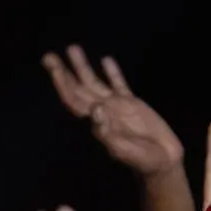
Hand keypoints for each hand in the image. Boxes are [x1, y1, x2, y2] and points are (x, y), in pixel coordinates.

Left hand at [42, 47, 183, 176]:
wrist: (162, 162)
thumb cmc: (141, 160)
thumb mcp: (124, 150)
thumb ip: (108, 132)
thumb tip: (95, 109)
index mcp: (97, 122)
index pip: (74, 100)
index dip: (63, 84)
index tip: (53, 68)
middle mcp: (102, 111)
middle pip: (78, 89)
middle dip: (64, 73)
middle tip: (48, 56)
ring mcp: (116, 106)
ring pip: (95, 82)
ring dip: (83, 67)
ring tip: (72, 48)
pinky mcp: (132, 104)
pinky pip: (119, 84)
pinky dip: (113, 72)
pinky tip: (105, 60)